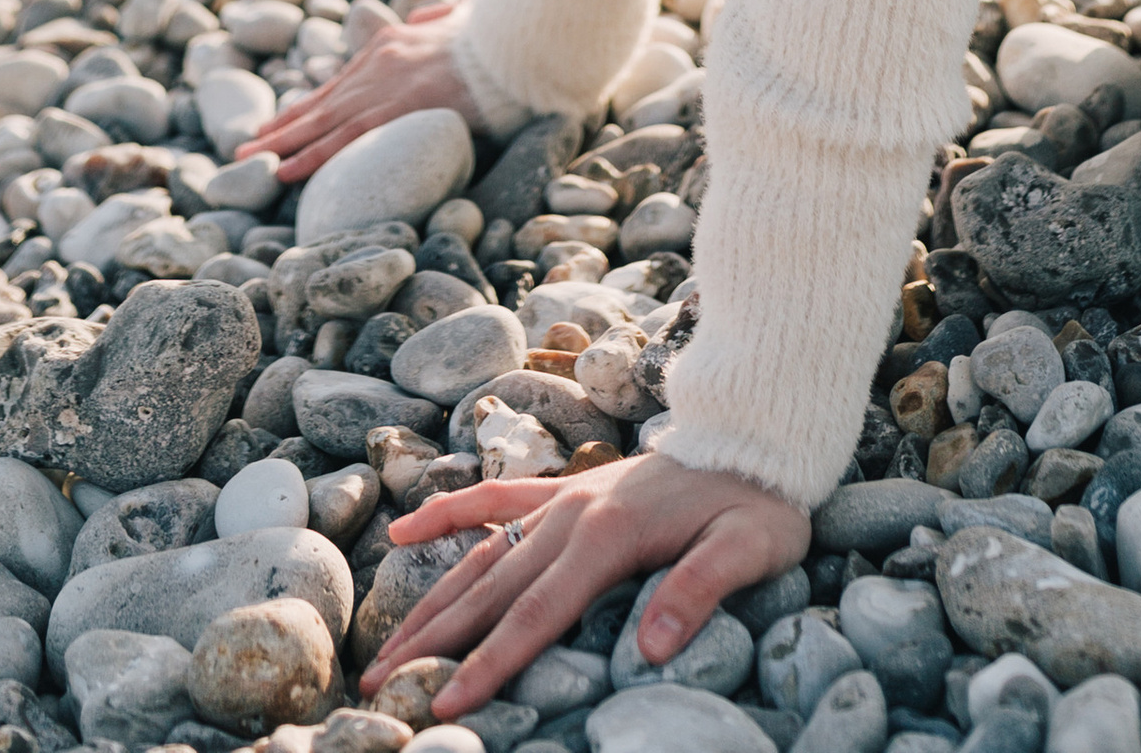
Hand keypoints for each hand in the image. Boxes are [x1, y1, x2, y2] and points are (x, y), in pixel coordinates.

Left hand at [242, 0, 479, 191]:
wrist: (508, 40)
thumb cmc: (492, 34)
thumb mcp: (457, 17)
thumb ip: (439, 18)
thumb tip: (434, 16)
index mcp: (388, 43)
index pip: (337, 83)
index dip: (306, 104)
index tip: (281, 121)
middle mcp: (376, 63)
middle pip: (319, 102)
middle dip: (282, 126)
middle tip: (247, 147)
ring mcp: (381, 85)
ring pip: (320, 122)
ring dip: (282, 143)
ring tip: (250, 161)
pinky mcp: (393, 109)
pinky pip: (343, 139)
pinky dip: (310, 155)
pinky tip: (285, 170)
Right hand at [360, 448, 809, 715]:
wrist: (756, 434)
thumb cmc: (758, 501)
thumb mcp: (749, 547)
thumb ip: (700, 591)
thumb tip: (651, 649)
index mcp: (608, 535)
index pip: (535, 614)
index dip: (489, 663)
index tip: (446, 706)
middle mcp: (572, 514)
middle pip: (490, 590)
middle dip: (435, 644)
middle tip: (381, 688)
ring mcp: (564, 499)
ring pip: (481, 557)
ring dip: (431, 602)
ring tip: (384, 648)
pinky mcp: (568, 491)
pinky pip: (495, 502)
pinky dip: (448, 514)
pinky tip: (404, 532)